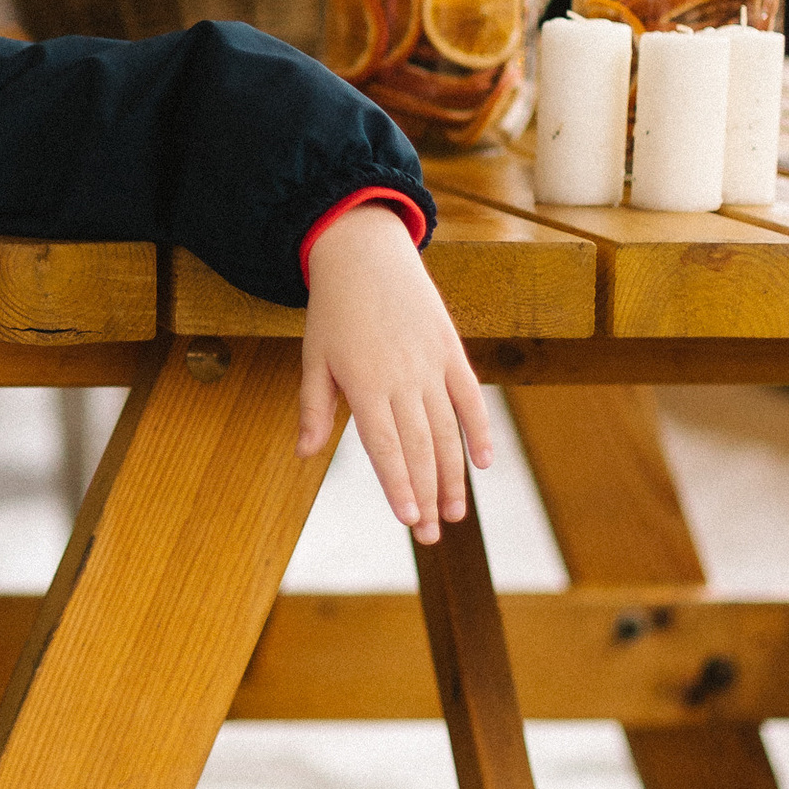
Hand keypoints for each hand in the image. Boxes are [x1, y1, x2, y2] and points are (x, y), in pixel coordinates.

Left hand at [298, 203, 493, 543]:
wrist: (365, 253)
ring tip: (455, 513)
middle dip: (427, 495)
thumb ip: (313, 408)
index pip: (385, 447)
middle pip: (420, 448)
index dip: (399, 485)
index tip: (409, 519)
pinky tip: (484, 463)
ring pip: (447, 430)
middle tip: (432, 535)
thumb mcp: (314, 357)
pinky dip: (480, 430)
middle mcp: (402, 379)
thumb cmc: (333, 310)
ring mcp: (431, 364)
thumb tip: (304, 453)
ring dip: (453, 475)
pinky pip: (470, 397)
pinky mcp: (450, 350)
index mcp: (365, 384)